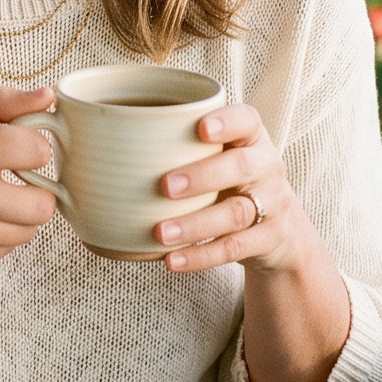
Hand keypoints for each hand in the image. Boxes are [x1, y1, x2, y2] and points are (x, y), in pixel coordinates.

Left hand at [146, 103, 325, 276]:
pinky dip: (201, 256)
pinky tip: (172, 260)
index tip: (201, 127)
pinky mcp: (269, 239)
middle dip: (202, 176)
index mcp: (252, 139)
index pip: (248, 121)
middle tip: (165, 186)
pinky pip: (234, 248)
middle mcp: (268, 167)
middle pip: (241, 167)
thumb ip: (181, 147)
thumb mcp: (220, 158)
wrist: (280, 229)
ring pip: (235, 213)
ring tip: (160, 233)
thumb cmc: (231, 181)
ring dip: (194, 224)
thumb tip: (100, 149)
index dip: (227, 122)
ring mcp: (273, 205)